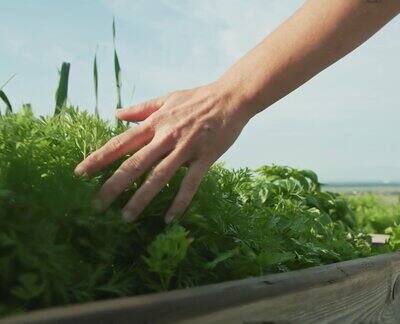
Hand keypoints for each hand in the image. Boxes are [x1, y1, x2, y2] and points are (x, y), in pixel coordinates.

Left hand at [74, 84, 250, 222]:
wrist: (231, 97)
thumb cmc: (199, 98)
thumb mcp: (167, 98)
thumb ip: (142, 109)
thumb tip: (117, 114)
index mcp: (155, 123)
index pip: (121, 143)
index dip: (99, 159)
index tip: (80, 173)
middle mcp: (166, 137)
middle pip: (135, 164)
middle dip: (114, 186)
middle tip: (97, 205)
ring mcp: (186, 148)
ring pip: (159, 177)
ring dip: (141, 198)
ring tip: (126, 217)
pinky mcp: (205, 157)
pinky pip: (190, 184)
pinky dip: (179, 202)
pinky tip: (168, 219)